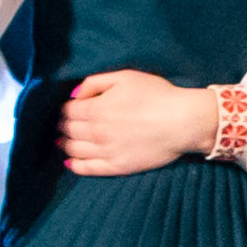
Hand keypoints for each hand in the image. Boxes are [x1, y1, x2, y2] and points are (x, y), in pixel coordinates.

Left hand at [60, 70, 228, 176]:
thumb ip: (95, 82)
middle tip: (64, 124)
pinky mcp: (117, 167)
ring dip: (64, 144)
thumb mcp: (125, 77)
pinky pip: (87, 169)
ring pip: (73, 149)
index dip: (65, 108)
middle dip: (62, 125)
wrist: (184, 121)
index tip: (69, 108)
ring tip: (64, 141)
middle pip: (68, 130)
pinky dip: (74, 165)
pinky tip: (70, 161)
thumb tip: (74, 95)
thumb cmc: (158, 95)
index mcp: (96, 108)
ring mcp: (105, 151)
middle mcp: (96, 131)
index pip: (68, 110)